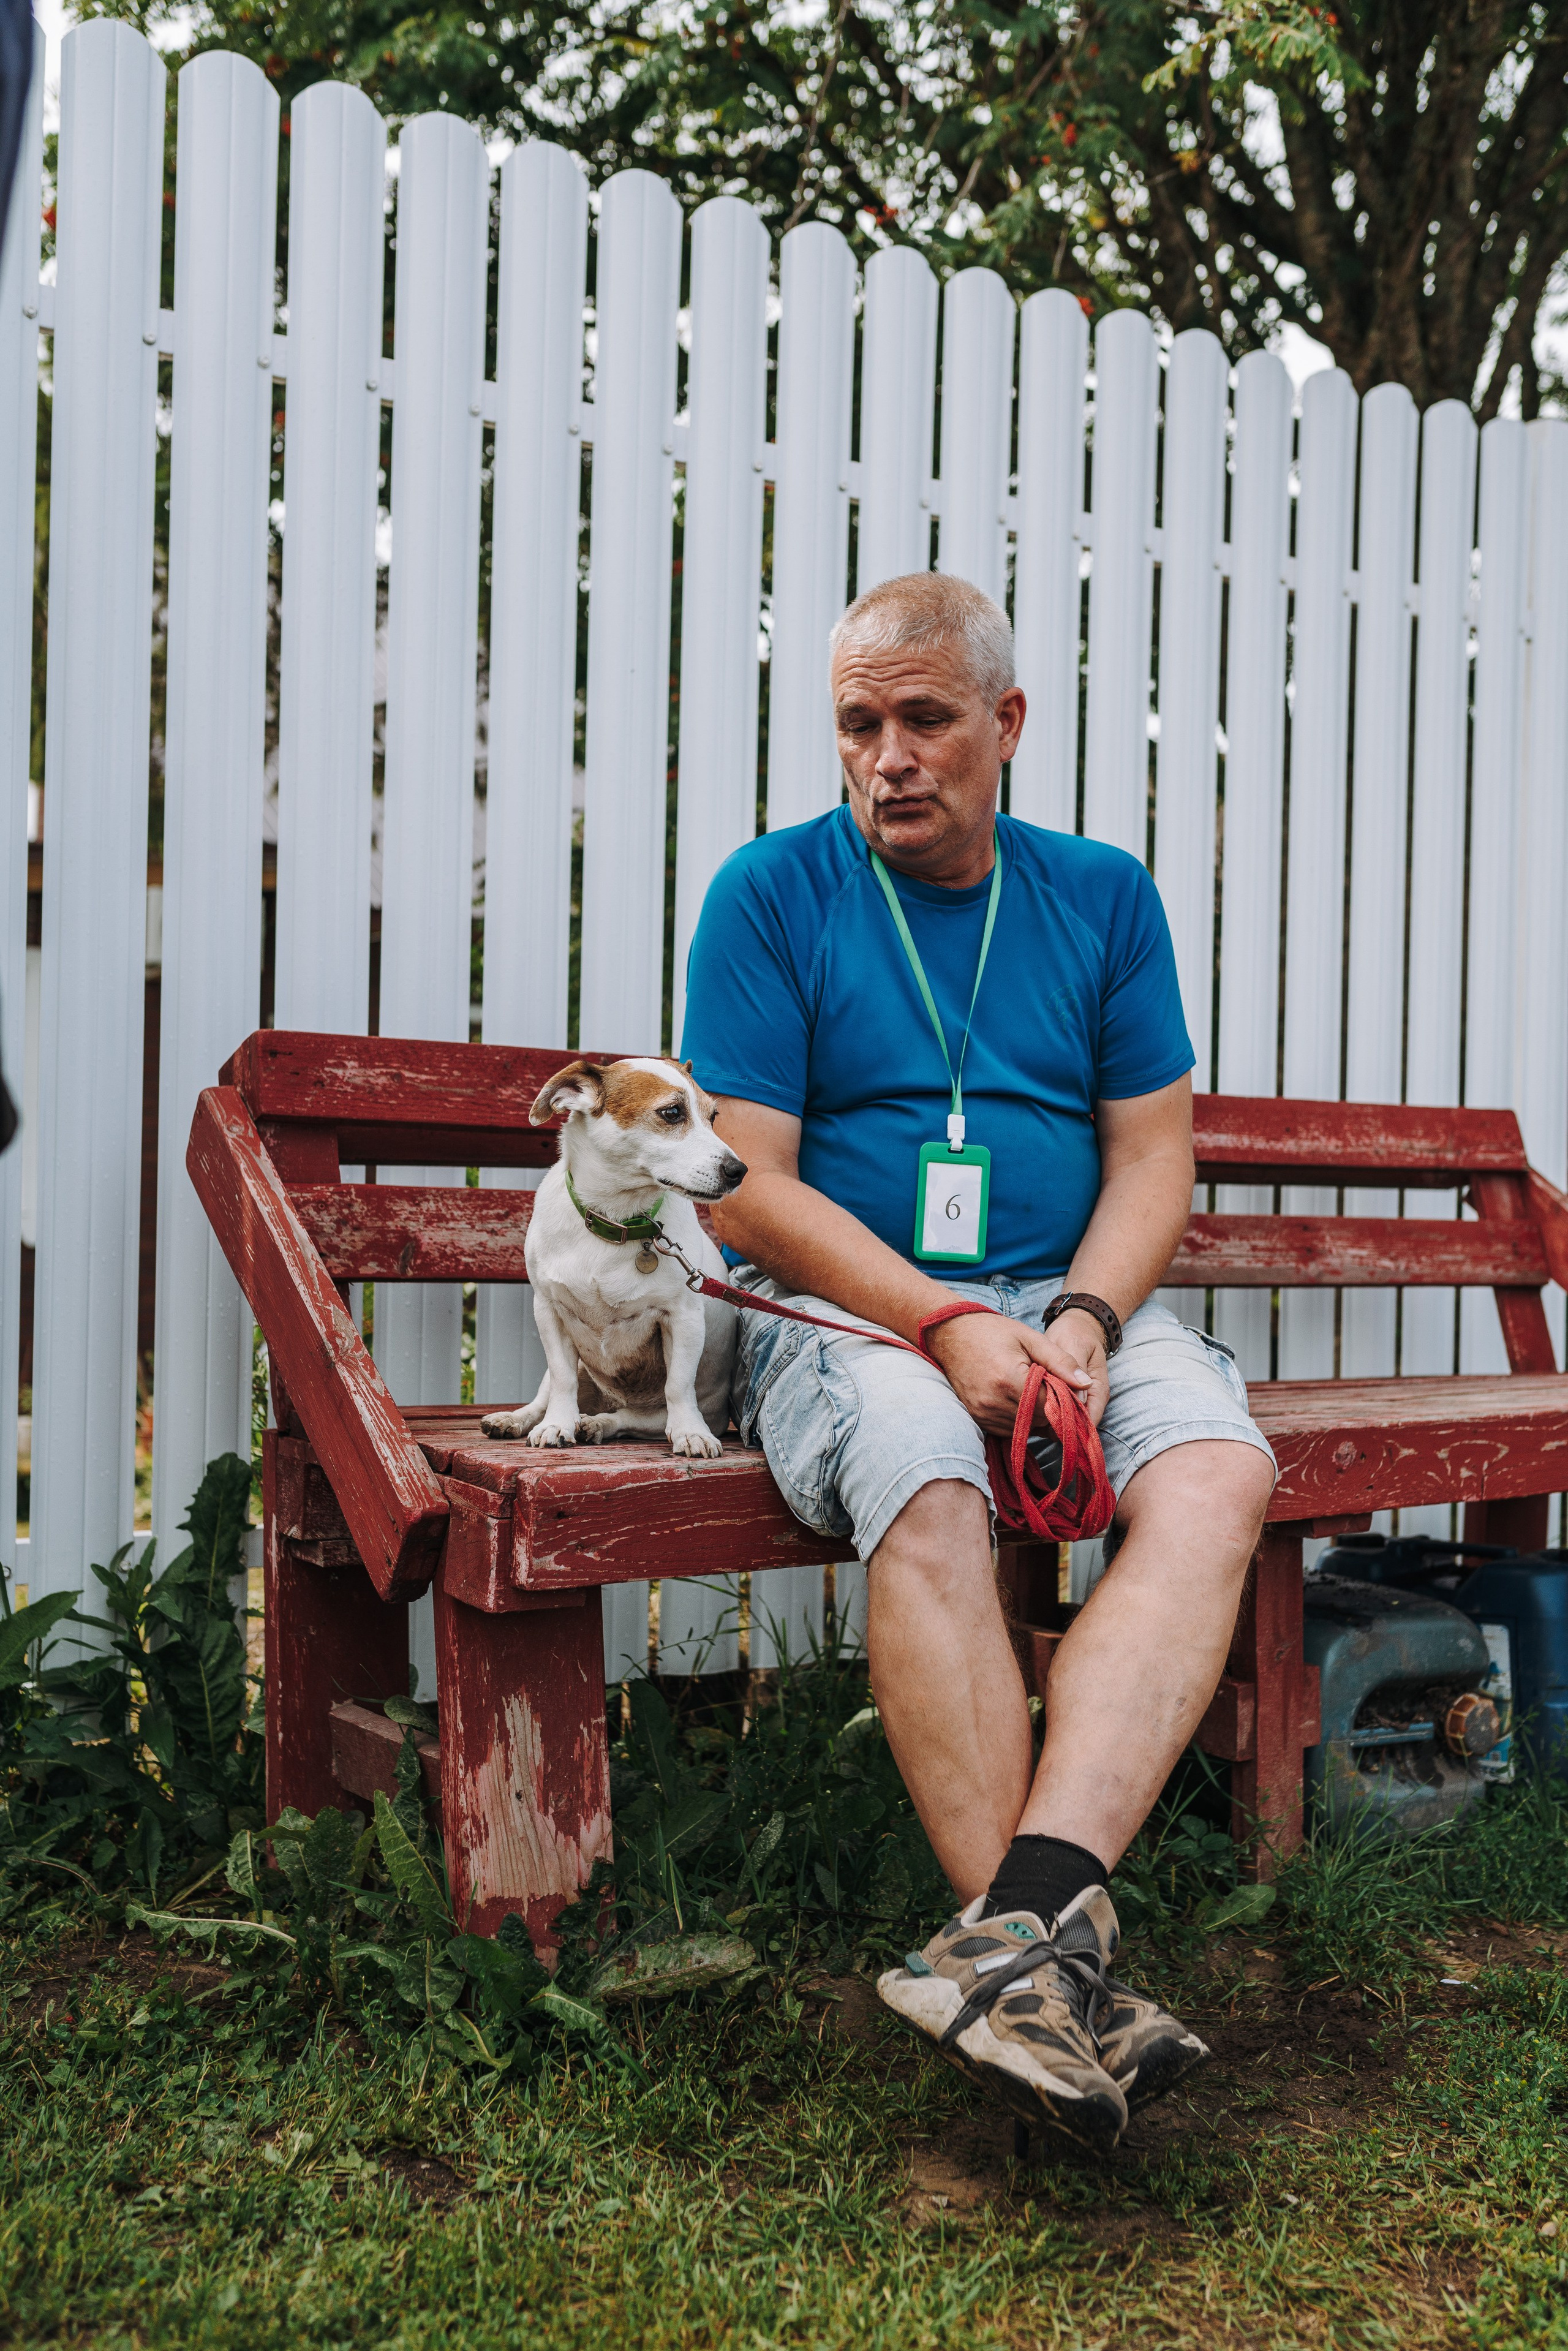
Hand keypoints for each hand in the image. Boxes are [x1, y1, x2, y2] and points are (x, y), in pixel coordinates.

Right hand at [925, 1306, 1108, 1433]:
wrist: (949, 1333)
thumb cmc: (992, 1331)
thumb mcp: (1030, 1338)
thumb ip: (1061, 1362)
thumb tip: (1086, 1384)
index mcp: (1009, 1379)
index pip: (1049, 1405)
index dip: (1063, 1400)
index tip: (1067, 1389)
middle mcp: (993, 1401)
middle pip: (1038, 1420)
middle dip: (1050, 1407)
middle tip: (1051, 1387)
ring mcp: (981, 1412)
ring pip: (1024, 1428)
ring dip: (1034, 1415)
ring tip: (1032, 1390)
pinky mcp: (976, 1417)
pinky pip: (1007, 1428)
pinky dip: (1018, 1418)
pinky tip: (1017, 1398)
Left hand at [1034, 1307, 1109, 1427]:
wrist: (1072, 1328)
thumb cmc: (1074, 1334)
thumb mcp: (1074, 1343)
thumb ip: (1073, 1366)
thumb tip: (1077, 1393)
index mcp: (1097, 1387)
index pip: (1091, 1416)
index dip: (1072, 1424)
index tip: (1052, 1424)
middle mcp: (1089, 1398)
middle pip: (1076, 1422)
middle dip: (1057, 1425)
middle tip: (1033, 1421)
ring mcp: (1075, 1399)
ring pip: (1063, 1420)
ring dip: (1047, 1421)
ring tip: (1027, 1416)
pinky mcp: (1062, 1397)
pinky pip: (1053, 1412)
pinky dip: (1041, 1414)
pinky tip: (1026, 1411)